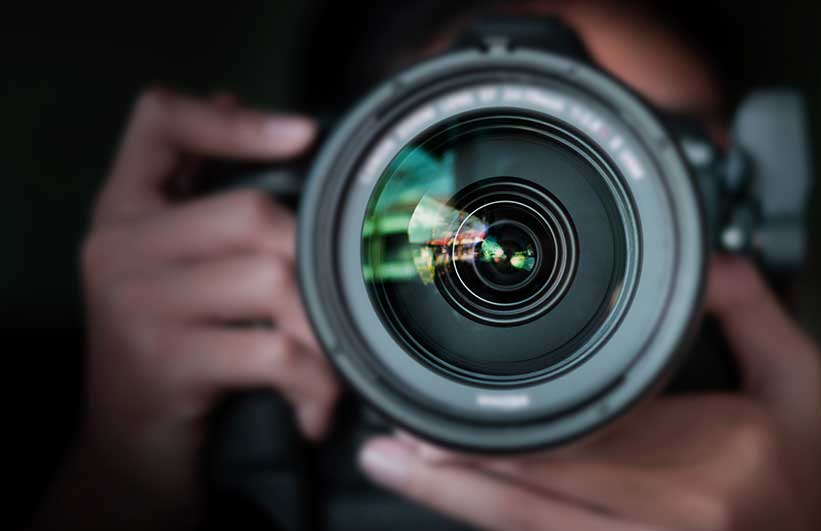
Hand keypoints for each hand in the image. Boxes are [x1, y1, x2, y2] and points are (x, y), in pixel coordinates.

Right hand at [32, 89, 339, 529]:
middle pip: (251, 211)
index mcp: (125, 209)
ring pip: (273, 280)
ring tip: (333, 364)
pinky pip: (274, 352)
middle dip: (315, 259)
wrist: (130, 442)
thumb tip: (235, 103)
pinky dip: (313, 381)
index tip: (304, 134)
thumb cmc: (171, 340)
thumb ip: (198, 188)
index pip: (160, 122)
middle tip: (339, 302)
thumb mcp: (172, 263)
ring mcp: (137, 303)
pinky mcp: (165, 362)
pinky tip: (316, 405)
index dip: (234, 120)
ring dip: (323, 329)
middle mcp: (120, 246)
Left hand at [358, 256, 820, 530]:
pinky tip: (452, 497)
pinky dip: (493, 520)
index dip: (503, 433)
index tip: (441, 414)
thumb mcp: (798, 383)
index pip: (583, 439)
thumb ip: (751, 310)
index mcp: (699, 469)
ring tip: (396, 468)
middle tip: (389, 446)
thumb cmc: (802, 478)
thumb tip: (708, 258)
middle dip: (454, 471)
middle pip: (532, 497)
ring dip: (454, 501)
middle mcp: (659, 523)